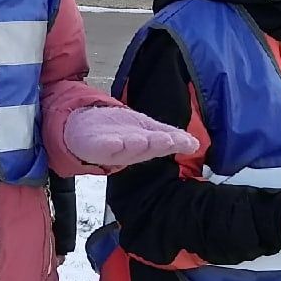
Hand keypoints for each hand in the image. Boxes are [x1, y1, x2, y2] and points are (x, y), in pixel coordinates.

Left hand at [64, 106, 200, 171]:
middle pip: (145, 149)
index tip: (187, 142)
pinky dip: (110, 145)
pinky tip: (116, 142)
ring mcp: (111, 150)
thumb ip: (171, 138)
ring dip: (134, 146)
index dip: (173, 144)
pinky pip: (102, 147)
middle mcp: (130, 151)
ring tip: (144, 140)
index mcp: (145, 147)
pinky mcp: (93, 146)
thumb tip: (196, 144)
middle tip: (168, 140)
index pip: (162, 145)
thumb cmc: (120, 131)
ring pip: (125, 149)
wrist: (84, 128)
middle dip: (156, 144)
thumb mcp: (148, 131)